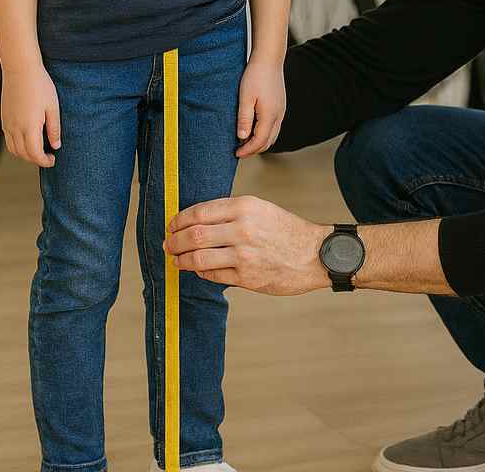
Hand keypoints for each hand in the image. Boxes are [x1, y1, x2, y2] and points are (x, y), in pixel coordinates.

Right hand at [1, 60, 60, 167]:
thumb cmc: (40, 85)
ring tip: (39, 149)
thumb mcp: (53, 107)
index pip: (34, 154)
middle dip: (36, 160)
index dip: (44, 161)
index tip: (53, 160)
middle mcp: (15, 128)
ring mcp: (7, 124)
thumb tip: (56, 146)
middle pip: (23, 154)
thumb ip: (54, 128)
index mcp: (29, 127)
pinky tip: (28, 139)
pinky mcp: (3, 118)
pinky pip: (8, 140)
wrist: (20, 69)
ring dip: (25, 154)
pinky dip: (17, 146)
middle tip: (48, 156)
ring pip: (13, 149)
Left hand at [165, 196, 328, 295]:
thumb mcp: (261, 209)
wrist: (316, 254)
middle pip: (193, 235)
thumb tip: (197, 221)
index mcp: (245, 206)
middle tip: (168, 244)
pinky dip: (200, 272)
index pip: (198, 212)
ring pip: (198, 258)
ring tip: (177, 260)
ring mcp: (244, 255)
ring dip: (181, 260)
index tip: (171, 226)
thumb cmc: (288, 231)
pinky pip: (212, 275)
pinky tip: (198, 269)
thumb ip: (231, 212)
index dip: (178, 220)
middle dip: (174, 241)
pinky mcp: (247, 278)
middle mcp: (242, 229)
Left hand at [235, 57, 284, 156]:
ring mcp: (281, 111)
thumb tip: (242, 138)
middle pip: (268, 142)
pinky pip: (274, 127)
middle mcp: (279, 116)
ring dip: (260, 142)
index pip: (259, 141)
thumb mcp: (245, 97)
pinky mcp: (280, 106)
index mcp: (270, 115)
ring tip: (245, 143)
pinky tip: (254, 130)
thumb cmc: (255, 76)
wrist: (269, 59)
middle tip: (239, 151)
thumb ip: (244, 118)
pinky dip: (264, 134)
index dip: (247, 150)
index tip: (236, 154)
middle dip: (254, 149)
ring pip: (273, 135)